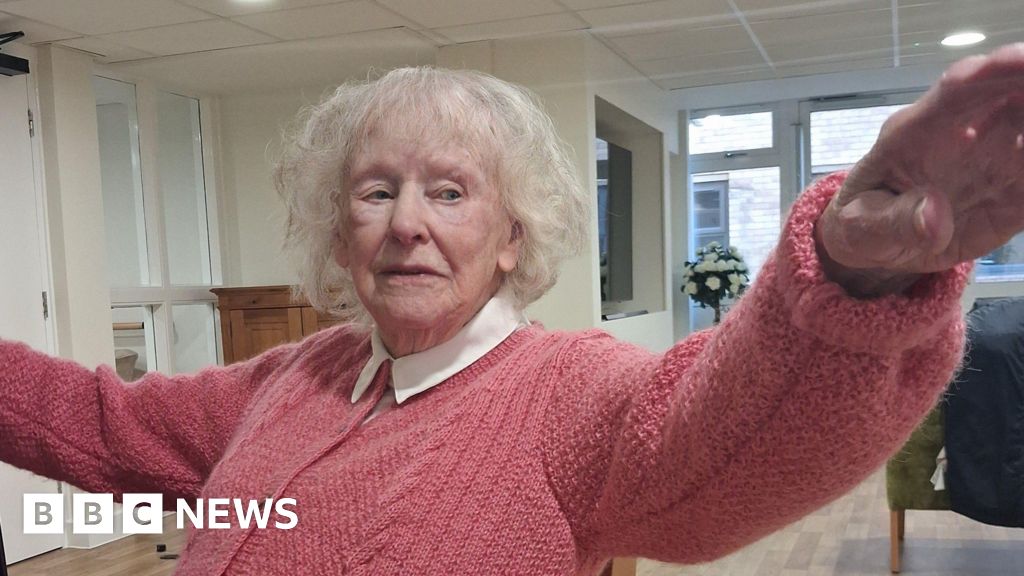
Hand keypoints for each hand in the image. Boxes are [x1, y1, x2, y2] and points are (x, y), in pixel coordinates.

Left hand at [816, 43, 1023, 296]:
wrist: (879, 244)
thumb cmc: (863, 225)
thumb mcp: (862, 230)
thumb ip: (894, 221)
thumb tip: (934, 217)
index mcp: (912, 133)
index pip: (953, 92)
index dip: (988, 73)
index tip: (1019, 59)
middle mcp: (958, 133)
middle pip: (1003, 93)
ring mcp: (988, 156)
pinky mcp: (1010, 184)